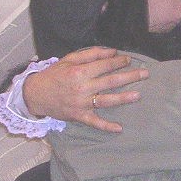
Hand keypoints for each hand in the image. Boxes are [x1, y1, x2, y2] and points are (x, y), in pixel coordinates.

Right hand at [22, 46, 148, 132]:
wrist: (35, 94)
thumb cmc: (54, 75)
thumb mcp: (69, 59)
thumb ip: (91, 54)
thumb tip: (112, 51)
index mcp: (79, 72)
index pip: (104, 66)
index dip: (118, 62)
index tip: (129, 59)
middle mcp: (82, 88)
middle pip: (110, 81)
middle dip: (129, 76)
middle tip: (145, 74)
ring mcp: (81, 103)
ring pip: (106, 100)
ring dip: (123, 98)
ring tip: (138, 95)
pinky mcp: (79, 116)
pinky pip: (94, 122)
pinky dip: (106, 126)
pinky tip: (120, 128)